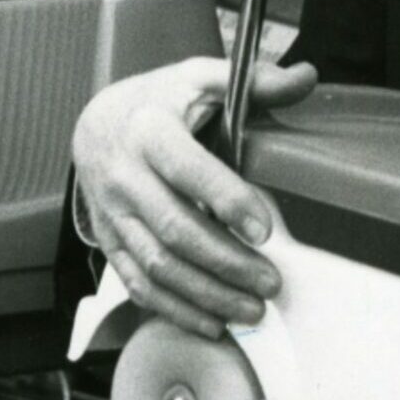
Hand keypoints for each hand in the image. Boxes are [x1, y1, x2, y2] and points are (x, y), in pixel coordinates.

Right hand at [70, 56, 316, 338]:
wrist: (94, 122)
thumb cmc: (156, 102)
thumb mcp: (199, 78)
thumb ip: (253, 81)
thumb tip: (304, 77)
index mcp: (149, 130)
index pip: (187, 169)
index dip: (226, 200)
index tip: (263, 228)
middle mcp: (124, 174)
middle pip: (174, 229)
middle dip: (226, 262)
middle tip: (270, 282)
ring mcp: (112, 212)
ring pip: (156, 265)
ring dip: (205, 294)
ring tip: (251, 309)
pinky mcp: (109, 240)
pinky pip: (137, 283)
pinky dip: (173, 309)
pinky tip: (210, 322)